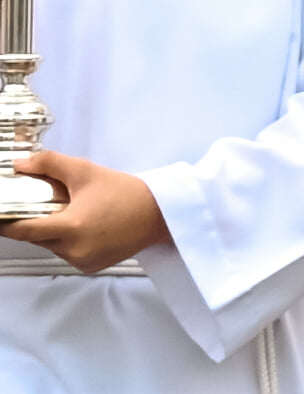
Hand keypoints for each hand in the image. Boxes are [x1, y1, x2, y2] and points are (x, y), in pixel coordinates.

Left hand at [0, 153, 162, 268]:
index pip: (23, 231)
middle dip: (37, 222)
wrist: (160, 213)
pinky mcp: (91, 267)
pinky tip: (86, 227)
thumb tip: (22, 164)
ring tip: (73, 213)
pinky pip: (69, 254)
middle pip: (38, 237)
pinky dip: (70, 242)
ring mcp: (82, 260)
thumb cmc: (126, 192)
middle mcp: (73, 249)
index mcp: (70, 227)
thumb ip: (50, 165)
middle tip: (48, 206)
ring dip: (54, 232)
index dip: (5, 225)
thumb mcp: (86, 172)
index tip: (0, 217)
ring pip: (53, 246)